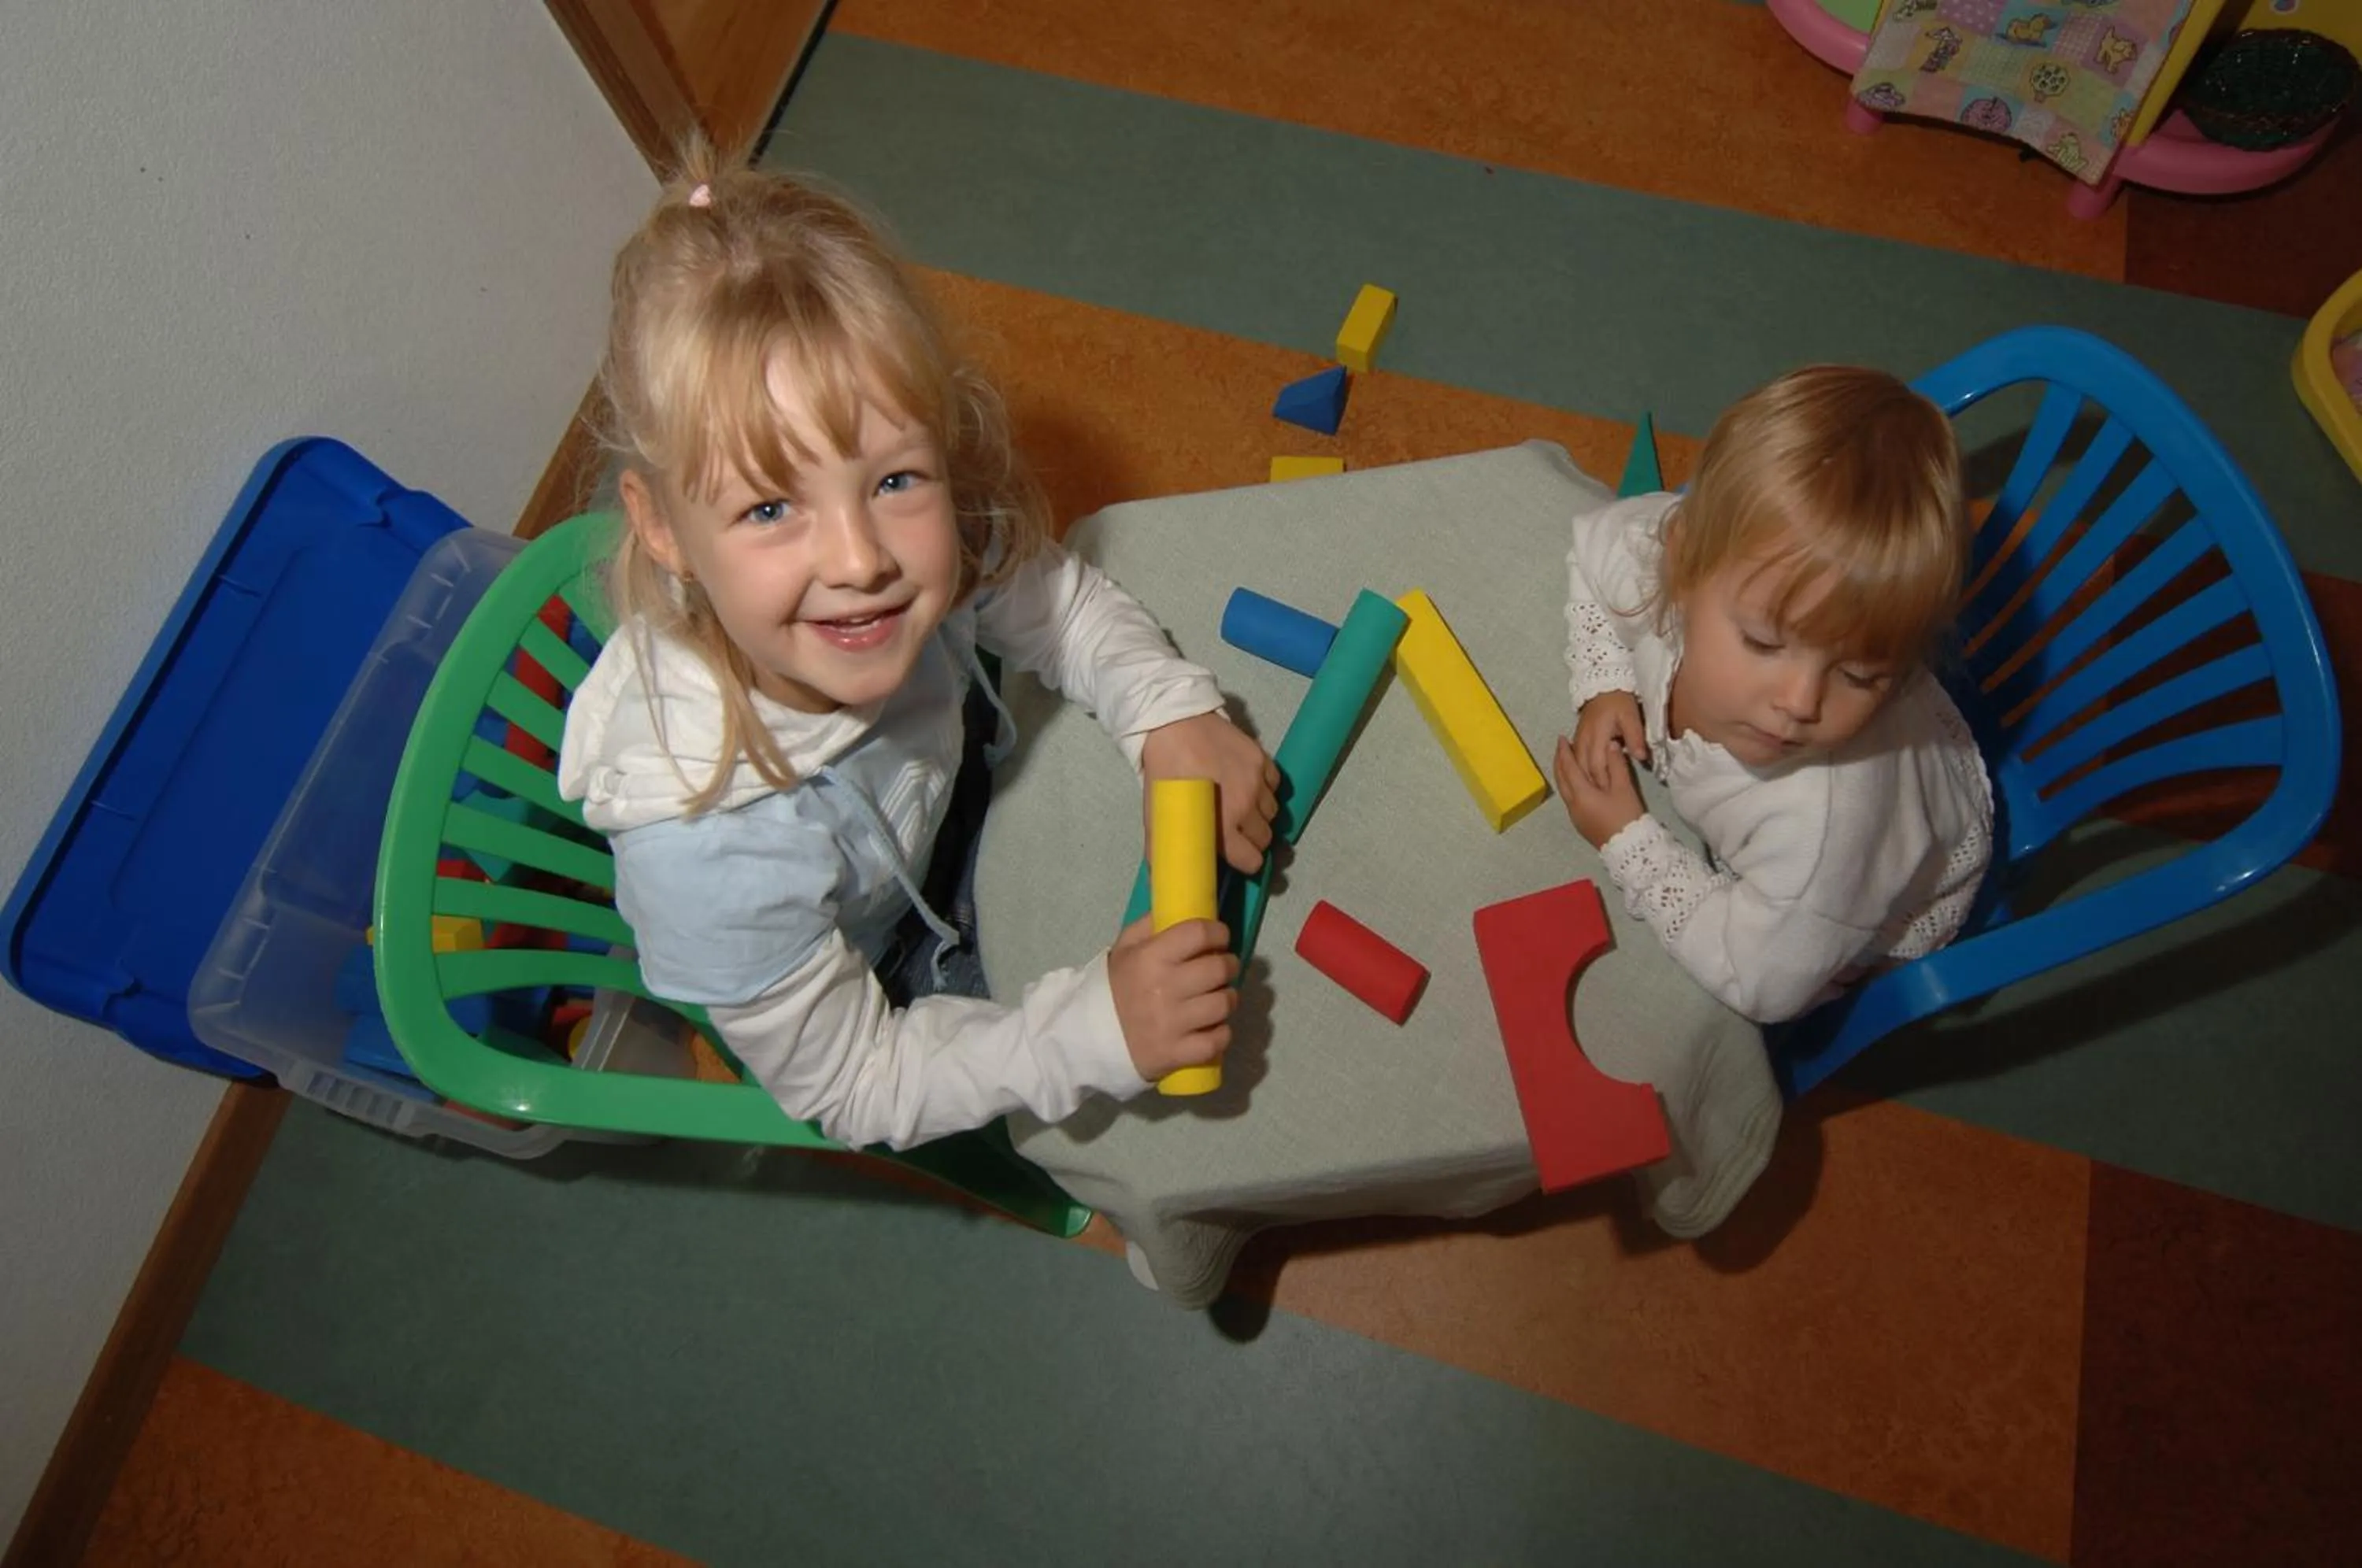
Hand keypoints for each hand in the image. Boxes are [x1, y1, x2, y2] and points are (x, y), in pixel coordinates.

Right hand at [1107, 915, 1238, 1081]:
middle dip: (1228, 965)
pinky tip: (1213, 1027)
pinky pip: (1217, 1041)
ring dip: (1227, 999)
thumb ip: (1150, 924)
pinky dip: (1221, 1034)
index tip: (1220, 938)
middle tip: (1223, 968)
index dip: (1218, 932)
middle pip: (1219, 969)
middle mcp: (1164, 988)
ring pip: (1224, 1004)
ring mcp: (1172, 1024)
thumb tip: (1179, 906)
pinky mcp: (1176, 1053)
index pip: (1199, 933)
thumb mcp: (1124, 948)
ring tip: (1219, 998)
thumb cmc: (1113, 988)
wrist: (1087, 1038)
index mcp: (1150, 958)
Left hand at [1140, 711, 1280, 873]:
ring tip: (1241, 804)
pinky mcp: (1263, 759)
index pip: (1252, 860)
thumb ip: (1165, 850)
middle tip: (1236, 829)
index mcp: (1223, 826)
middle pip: (1264, 838)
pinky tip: (1247, 784)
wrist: (1173, 725)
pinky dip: (1265, 788)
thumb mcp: (1157, 817)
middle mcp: (1246, 807)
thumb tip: (1167, 878)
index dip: (1244, 861)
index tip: (1236, 854)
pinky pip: (1274, 785)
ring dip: (1258, 813)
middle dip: (1252, 839)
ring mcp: (1257, 782)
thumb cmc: (1164, 775)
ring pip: (1272, 812)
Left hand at [1555, 734, 1646, 848]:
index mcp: (1581, 794)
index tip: (1561, 738)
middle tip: (1560, 747)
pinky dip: (1568, 785)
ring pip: (1563, 790)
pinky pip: (1569, 798)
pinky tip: (1575, 782)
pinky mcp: (1581, 823)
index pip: (1569, 768)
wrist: (1630, 848)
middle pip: (1561, 779)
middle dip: (1559, 761)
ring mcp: (1575, 816)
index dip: (1564, 751)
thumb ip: (1617, 765)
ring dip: (1562, 773)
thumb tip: (1610, 745)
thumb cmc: (1627, 817)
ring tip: (1566, 761)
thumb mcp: (1624, 788)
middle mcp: (1573, 805)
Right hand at [1571, 690, 1647, 789]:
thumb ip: (1635, 737)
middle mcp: (1584, 739)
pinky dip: (1578, 771)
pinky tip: (1584, 781)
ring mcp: (1578, 739)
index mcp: (1597, 734)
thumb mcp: (1631, 716)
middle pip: (1583, 768)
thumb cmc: (1619, 702)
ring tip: (1592, 795)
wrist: (1602, 687)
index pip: (1596, 764)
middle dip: (1591, 784)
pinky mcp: (1577, 739)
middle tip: (1601, 799)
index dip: (1602, 780)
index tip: (1609, 793)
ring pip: (1576, 765)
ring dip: (1583, 779)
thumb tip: (1641, 757)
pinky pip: (1574, 759)